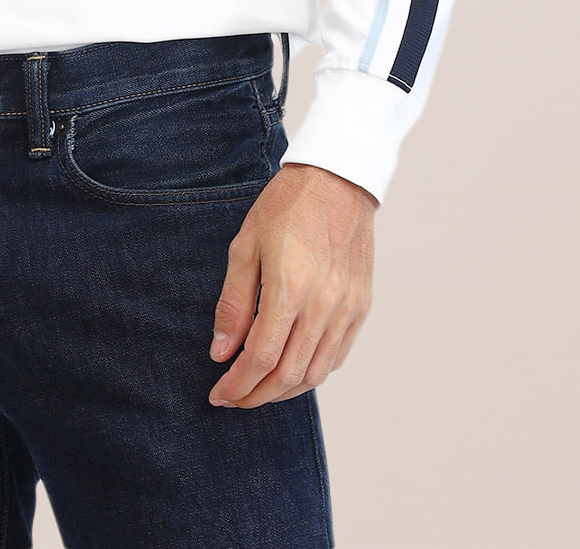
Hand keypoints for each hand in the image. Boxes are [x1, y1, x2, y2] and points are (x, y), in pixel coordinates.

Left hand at [207, 162, 376, 407]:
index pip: (260, 357)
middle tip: (233, 398)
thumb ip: (233, 304)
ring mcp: (347, 309)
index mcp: (290, 287)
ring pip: (316, 373)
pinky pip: (336, 356)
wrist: (337, 180)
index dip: (237, 384)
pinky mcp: (361, 307)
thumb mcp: (245, 246)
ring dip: (284, 390)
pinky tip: (291, 370)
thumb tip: (221, 353)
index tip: (218, 394)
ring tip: (258, 389)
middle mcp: (323, 305)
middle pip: (288, 374)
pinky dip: (312, 372)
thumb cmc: (285, 207)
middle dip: (256, 395)